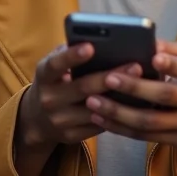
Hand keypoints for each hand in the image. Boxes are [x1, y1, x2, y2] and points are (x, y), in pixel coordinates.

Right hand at [16, 43, 142, 149]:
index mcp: (44, 76)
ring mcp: (59, 120)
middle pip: (82, 88)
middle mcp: (49, 99)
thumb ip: (69, 53)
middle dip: (110, 76)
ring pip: (93, 110)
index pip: (56, 64)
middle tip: (135, 66)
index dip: (72, 56)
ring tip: (140, 86)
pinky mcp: (70, 136)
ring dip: (118, 98)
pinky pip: (97, 126)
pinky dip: (115, 115)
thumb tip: (98, 39)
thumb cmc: (54, 81)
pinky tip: (133, 105)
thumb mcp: (53, 65)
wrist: (36, 120)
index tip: (91, 46)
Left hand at [84, 41, 176, 159]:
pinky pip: (148, 137)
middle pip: (165, 95)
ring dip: (119, 113)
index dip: (172, 64)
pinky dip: (123, 129)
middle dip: (133, 88)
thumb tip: (147, 42)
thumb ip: (172, 49)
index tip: (153, 57)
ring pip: (151, 122)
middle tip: (107, 78)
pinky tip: (104, 119)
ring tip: (94, 102)